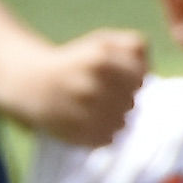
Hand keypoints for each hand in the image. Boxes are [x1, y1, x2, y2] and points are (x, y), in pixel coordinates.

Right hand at [24, 29, 153, 148]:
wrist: (32, 84)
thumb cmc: (76, 63)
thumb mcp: (103, 43)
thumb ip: (134, 46)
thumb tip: (150, 69)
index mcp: (100, 61)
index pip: (140, 79)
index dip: (131, 79)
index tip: (114, 77)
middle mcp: (91, 87)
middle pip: (131, 102)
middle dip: (122, 98)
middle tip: (100, 93)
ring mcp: (83, 114)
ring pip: (123, 122)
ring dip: (114, 117)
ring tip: (94, 108)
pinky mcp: (78, 135)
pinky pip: (109, 139)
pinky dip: (103, 132)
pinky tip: (88, 120)